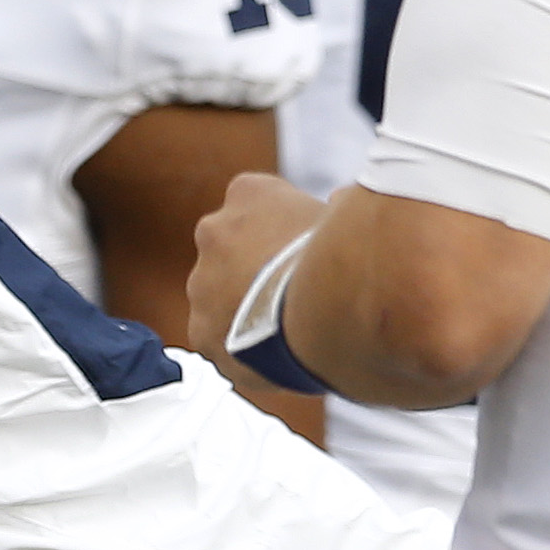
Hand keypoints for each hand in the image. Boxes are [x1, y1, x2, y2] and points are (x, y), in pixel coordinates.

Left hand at [186, 174, 331, 369]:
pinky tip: (275, 356)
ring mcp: (201, 284)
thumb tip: (340, 204)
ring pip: (220, 299)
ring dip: (246, 310)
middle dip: (257, 269)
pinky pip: (219, 341)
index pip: (258, 203)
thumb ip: (336, 208)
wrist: (327, 307)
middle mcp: (213, 231)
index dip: (286, 230)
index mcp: (249, 193)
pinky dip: (241, 349)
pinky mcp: (201, 332)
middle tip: (297, 293)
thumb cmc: (345, 256)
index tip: (308, 249)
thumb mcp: (348, 215)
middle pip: (233, 251)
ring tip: (290, 331)